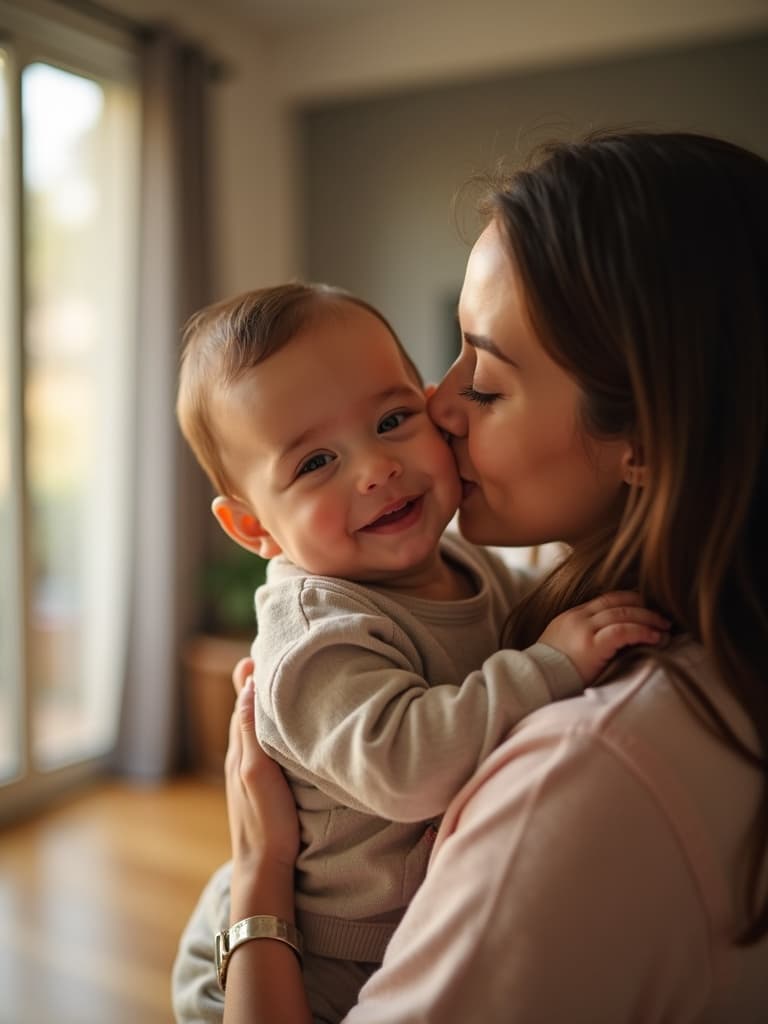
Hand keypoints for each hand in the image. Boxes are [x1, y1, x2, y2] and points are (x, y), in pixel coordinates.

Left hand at [225, 660, 299, 870]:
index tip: (262, 648)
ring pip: (256, 728)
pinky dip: (272, 728)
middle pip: (248, 710)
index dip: (252, 675)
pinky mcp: (263, 785)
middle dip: (258, 684)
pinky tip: (286, 729)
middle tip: (272, 654)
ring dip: (266, 705)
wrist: (264, 870)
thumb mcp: (257, 771)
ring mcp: (251, 772)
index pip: (244, 700)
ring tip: (282, 681)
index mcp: (238, 749)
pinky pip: (265, 746)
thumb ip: (251, 730)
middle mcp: (241, 756)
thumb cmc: (265, 822)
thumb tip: (250, 684)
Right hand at [538, 591, 669, 683]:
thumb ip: (583, 638)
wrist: (532, 682)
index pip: (606, 599)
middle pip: (618, 603)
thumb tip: (611, 642)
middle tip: (663, 618)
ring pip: (624, 614)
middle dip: (645, 608)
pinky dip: (643, 632)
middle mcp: (579, 618)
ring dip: (649, 620)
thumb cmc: (549, 672)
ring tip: (665, 629)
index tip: (647, 608)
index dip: (631, 600)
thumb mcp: (563, 646)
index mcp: (572, 615)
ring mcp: (584, 629)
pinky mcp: (591, 646)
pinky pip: (623, 631)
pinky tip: (656, 639)